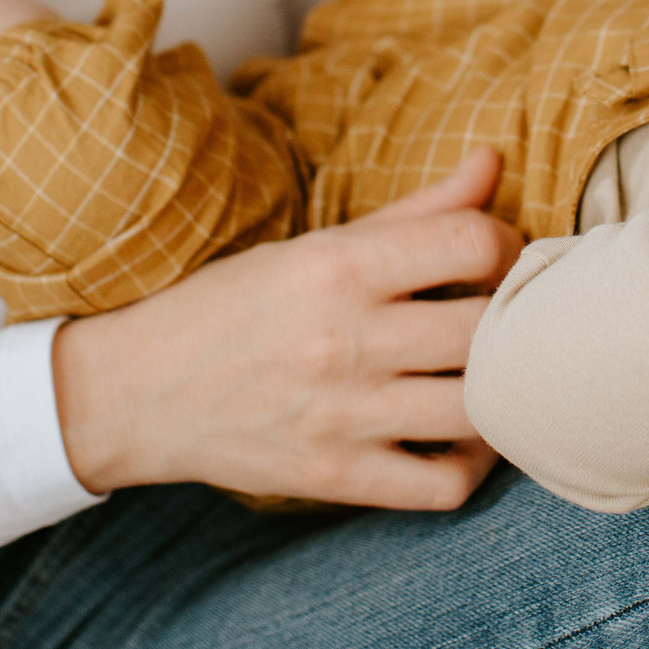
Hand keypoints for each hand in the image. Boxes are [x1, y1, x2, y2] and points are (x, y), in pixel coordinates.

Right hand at [51, 145, 524, 509]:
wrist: (136, 391)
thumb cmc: (232, 306)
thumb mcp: (314, 245)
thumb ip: (413, 212)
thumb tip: (493, 162)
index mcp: (337, 266)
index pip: (471, 242)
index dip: (505, 244)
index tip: (495, 256)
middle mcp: (343, 339)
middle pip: (485, 329)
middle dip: (512, 317)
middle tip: (505, 316)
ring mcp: (342, 415)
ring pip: (477, 409)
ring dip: (500, 393)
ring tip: (491, 376)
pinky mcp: (335, 476)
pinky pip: (443, 486)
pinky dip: (470, 465)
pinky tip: (459, 437)